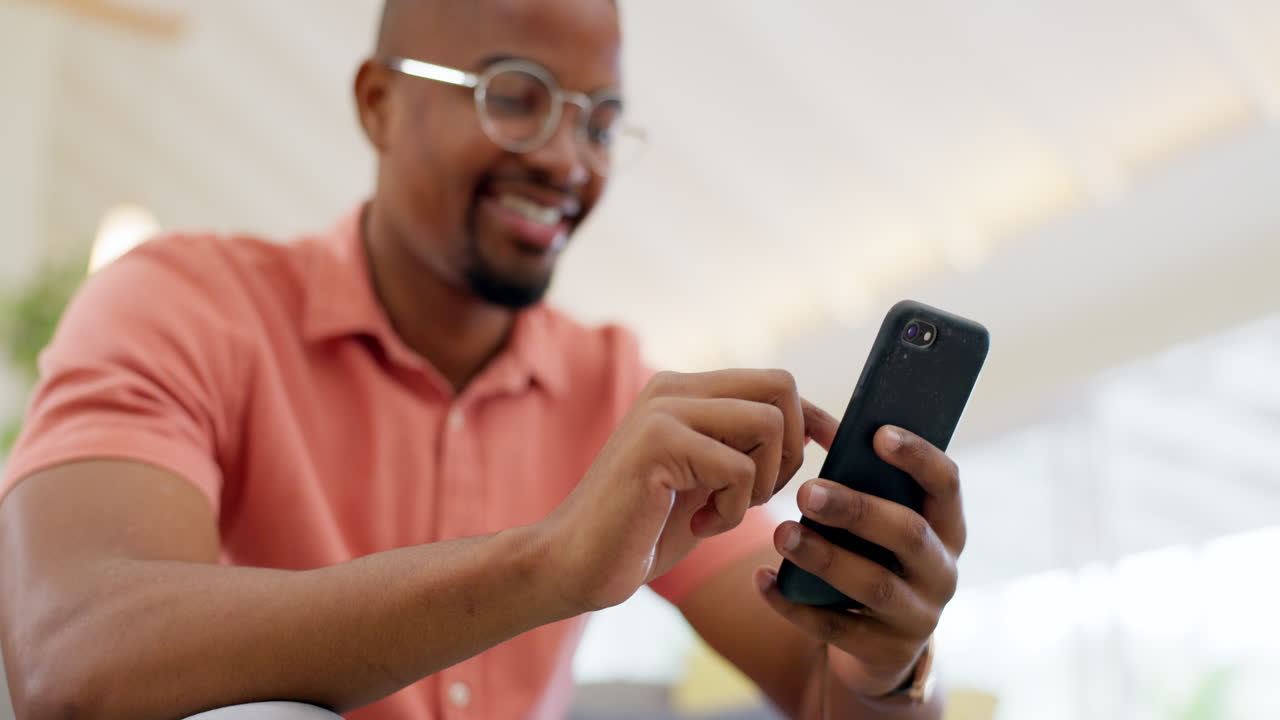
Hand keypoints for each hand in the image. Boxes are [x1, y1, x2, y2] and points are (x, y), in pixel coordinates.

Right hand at [536, 369, 817, 613]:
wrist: (574, 563)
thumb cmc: (644, 531)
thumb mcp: (707, 482)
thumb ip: (743, 450)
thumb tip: (812, 431)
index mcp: (686, 391)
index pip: (776, 383)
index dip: (816, 419)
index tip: (831, 455)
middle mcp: (675, 388)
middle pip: (781, 388)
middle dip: (790, 452)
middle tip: (755, 497)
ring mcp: (664, 411)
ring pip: (768, 424)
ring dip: (761, 483)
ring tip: (721, 512)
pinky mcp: (657, 442)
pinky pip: (738, 467)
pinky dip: (732, 509)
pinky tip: (698, 526)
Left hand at [755, 425, 964, 697]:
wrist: (877, 646)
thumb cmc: (870, 558)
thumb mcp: (876, 521)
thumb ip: (856, 476)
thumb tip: (812, 422)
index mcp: (946, 527)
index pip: (946, 484)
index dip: (918, 457)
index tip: (878, 434)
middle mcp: (942, 571)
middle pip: (908, 534)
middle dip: (857, 510)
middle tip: (806, 491)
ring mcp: (918, 616)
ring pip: (874, 584)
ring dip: (824, 557)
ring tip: (780, 534)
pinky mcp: (885, 653)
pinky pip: (837, 629)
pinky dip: (794, 605)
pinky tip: (761, 580)